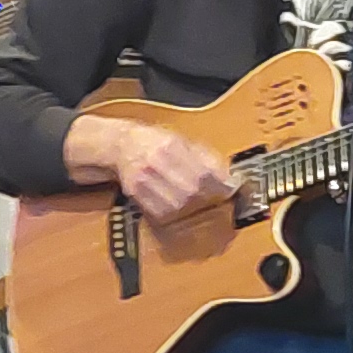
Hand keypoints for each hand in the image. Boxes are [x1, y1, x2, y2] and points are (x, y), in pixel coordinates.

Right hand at [105, 125, 243, 223]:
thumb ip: (205, 157)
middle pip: (190, 189)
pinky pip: (160, 212)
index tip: (230, 189)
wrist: (122, 144)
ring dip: (191, 206)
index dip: (220, 184)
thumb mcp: (182, 140)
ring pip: (176, 204)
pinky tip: (178, 205)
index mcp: (171, 145)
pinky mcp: (135, 192)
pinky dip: (173, 213)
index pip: (202, 170)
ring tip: (196, 200)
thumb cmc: (156, 142)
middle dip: (207, 196)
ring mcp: (144, 178)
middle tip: (215, 196)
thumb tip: (227, 176)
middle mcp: (156, 161)